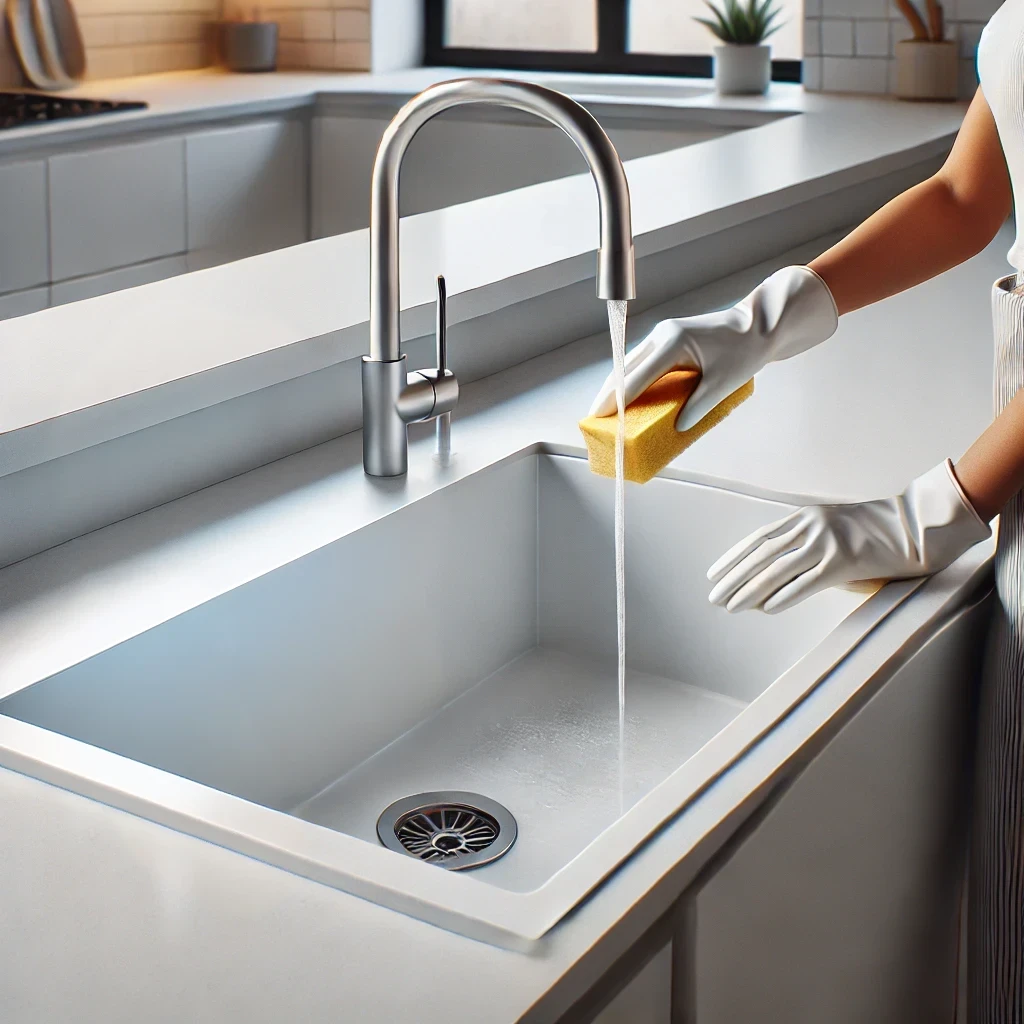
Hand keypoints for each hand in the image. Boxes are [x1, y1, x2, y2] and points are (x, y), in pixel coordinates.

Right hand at [589, 266, 837, 429]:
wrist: (758, 326)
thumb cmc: (744, 350)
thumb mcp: (723, 383)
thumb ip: (698, 406)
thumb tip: (678, 428)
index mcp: (674, 343)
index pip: (638, 375)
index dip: (618, 398)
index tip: (600, 414)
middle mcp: (662, 336)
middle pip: (626, 368)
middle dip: (609, 393)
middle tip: (594, 417)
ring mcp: (663, 335)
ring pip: (631, 363)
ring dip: (617, 386)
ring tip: (604, 409)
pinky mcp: (667, 340)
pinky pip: (642, 362)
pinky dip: (631, 379)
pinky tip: (625, 395)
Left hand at [707, 460, 990, 613]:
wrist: (917, 526)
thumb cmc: (876, 532)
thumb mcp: (834, 529)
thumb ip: (807, 546)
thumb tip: (777, 579)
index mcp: (805, 517)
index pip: (759, 539)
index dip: (733, 558)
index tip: (714, 574)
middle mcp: (810, 526)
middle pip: (760, 555)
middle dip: (733, 578)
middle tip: (713, 597)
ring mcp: (826, 542)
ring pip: (776, 570)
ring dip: (749, 591)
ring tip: (730, 607)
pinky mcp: (843, 562)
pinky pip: (804, 583)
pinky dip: (782, 597)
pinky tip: (765, 609)